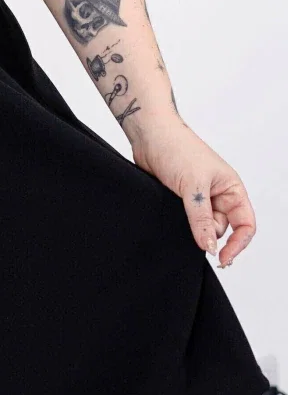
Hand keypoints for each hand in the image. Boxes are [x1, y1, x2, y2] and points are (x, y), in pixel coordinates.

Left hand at [131, 120, 255, 267]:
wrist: (149, 135)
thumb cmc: (178, 148)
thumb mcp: (194, 186)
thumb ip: (202, 219)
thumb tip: (210, 247)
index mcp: (231, 188)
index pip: (245, 224)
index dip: (238, 244)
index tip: (222, 259)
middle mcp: (218, 195)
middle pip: (221, 229)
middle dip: (208, 234)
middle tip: (190, 228)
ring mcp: (198, 198)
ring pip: (201, 227)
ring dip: (190, 228)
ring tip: (177, 212)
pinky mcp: (179, 200)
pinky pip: (184, 221)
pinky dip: (179, 223)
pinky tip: (170, 215)